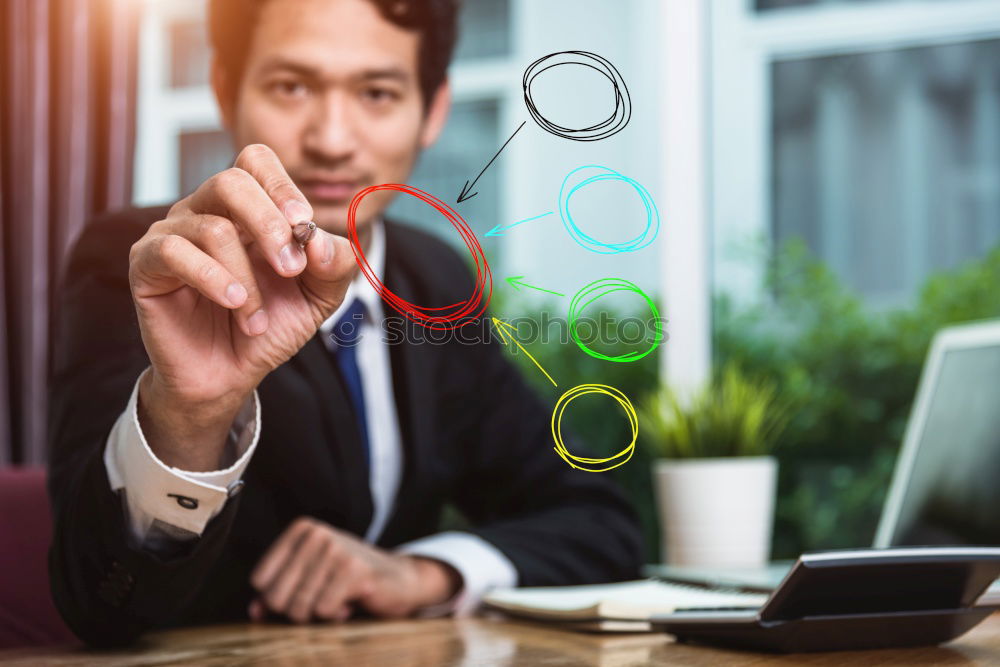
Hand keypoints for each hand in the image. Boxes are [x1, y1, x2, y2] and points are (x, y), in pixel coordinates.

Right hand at [128, 144, 355, 469]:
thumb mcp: (318, 296)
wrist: (229, 374)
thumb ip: (334, 264)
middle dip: (270, 225)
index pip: (256, 161)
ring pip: (212, 227)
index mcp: (247, 208)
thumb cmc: (269, 326)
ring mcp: (172, 233)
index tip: (304, 226)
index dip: (282, 187)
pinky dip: (215, 280)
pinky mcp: (146, 263)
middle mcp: (205, 210)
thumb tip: (319, 239)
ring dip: (248, 279)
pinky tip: (235, 306)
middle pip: (232, 182)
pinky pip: (175, 252)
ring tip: (257, 316)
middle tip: (291, 269)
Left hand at [248, 516, 461, 623]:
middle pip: (276, 596)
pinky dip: (335, 615)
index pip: (260, 580)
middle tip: (320, 602)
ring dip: (317, 615)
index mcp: (302, 529)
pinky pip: (323, 610)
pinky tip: (349, 602)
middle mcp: (318, 534)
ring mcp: (337, 550)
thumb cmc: (348, 579)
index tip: (303, 592)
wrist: (399, 579)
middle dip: (296, 610)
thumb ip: (278, 591)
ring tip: (336, 600)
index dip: (276, 598)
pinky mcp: (355, 571)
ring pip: (298, 607)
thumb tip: (254, 612)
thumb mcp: (310, 578)